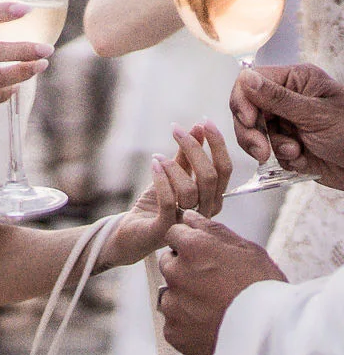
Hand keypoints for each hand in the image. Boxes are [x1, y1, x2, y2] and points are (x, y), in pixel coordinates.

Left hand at [100, 121, 232, 269]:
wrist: (131, 234)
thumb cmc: (155, 204)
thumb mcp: (172, 175)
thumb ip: (187, 155)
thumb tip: (199, 127)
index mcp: (211, 198)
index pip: (224, 170)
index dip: (217, 144)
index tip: (204, 121)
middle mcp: (204, 212)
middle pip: (211, 177)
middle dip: (195, 149)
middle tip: (176, 130)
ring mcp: (186, 223)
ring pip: (191, 190)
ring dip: (174, 166)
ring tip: (159, 156)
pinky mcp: (166, 230)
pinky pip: (168, 202)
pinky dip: (161, 179)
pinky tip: (154, 163)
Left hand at [157, 212, 287, 354]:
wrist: (274, 338)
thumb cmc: (266, 290)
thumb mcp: (248, 251)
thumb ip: (213, 231)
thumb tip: (189, 217)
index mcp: (194, 248)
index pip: (174, 233)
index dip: (189, 243)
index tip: (204, 255)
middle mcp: (177, 274)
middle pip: (168, 264)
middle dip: (184, 270)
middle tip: (213, 285)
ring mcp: (173, 305)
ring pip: (170, 295)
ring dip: (184, 299)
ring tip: (214, 310)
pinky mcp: (174, 333)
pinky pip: (173, 323)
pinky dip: (187, 325)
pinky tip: (210, 327)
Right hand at [231, 63, 343, 188]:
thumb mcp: (315, 114)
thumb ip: (277, 98)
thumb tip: (246, 78)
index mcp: (295, 80)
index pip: (251, 81)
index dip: (243, 101)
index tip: (249, 120)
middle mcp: (286, 99)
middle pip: (247, 110)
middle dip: (252, 132)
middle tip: (261, 150)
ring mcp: (286, 122)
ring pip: (255, 134)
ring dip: (271, 147)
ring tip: (295, 152)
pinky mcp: (287, 145)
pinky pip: (269, 153)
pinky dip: (283, 159)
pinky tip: (302, 159)